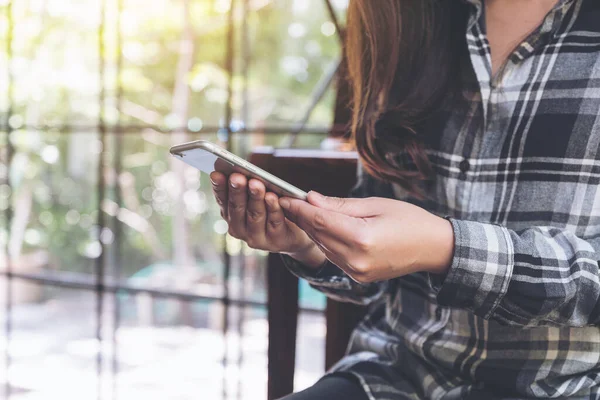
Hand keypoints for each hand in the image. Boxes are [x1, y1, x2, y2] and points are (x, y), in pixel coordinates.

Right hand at [210, 172, 326, 267]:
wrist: (297, 233)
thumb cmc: (272, 209)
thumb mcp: (257, 197)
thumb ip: (247, 187)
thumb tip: (237, 170)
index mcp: (231, 215)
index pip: (223, 199)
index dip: (219, 187)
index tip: (217, 173)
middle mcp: (239, 228)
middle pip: (237, 208)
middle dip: (237, 191)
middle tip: (237, 177)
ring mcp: (256, 237)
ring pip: (254, 215)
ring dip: (255, 199)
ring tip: (256, 184)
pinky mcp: (275, 241)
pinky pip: (274, 222)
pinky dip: (273, 209)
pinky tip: (272, 197)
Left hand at [279, 192, 454, 282]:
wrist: (433, 249)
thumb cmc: (408, 220)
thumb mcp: (375, 205)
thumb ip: (340, 205)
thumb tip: (311, 198)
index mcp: (361, 238)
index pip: (319, 221)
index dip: (299, 209)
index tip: (285, 197)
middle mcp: (355, 259)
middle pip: (318, 235)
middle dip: (302, 217)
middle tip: (288, 201)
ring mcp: (356, 271)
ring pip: (323, 246)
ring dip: (312, 230)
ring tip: (302, 212)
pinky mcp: (358, 277)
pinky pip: (334, 256)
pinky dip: (326, 241)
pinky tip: (322, 228)